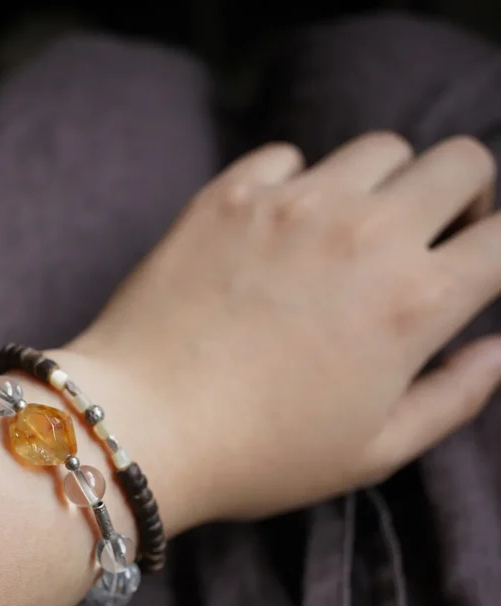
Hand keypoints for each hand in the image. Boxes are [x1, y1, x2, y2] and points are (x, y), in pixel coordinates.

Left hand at [68, 133, 500, 534]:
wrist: (141, 428)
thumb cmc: (259, 457)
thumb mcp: (373, 452)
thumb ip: (454, 397)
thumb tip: (499, 349)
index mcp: (414, 301)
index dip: (497, 250)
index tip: (474, 270)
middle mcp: (366, 234)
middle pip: (460, 162)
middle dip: (462, 197)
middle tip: (426, 243)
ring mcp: (294, 205)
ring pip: (380, 149)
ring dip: (384, 185)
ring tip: (348, 237)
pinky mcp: (230, 196)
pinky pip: (289, 155)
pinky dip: (298, 183)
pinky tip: (278, 232)